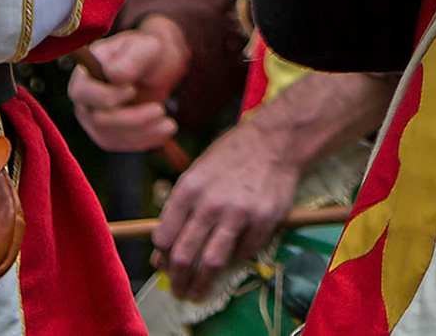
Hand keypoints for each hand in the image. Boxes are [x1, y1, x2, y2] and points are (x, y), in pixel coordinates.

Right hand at [67, 17, 191, 152]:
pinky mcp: (107, 132)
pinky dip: (144, 140)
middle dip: (133, 119)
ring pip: (110, 137)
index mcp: (85, 72)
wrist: (160, 65)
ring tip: (170, 124)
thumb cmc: (149, 51)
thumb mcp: (146, 47)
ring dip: (142, 133)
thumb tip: (113, 76)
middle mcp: (84, 98)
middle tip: (161, 109)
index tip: (133, 89)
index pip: (83, 93)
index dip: (108, 97)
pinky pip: (120, 144)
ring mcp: (93, 117)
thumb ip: (131, 59)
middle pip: (98, 120)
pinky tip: (164, 131)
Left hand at [150, 115, 301, 299]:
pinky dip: (237, 258)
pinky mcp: (263, 222)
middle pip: (184, 256)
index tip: (164, 267)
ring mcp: (238, 214)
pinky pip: (244, 253)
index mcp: (188, 189)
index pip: (164, 236)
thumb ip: (181, 207)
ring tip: (197, 292)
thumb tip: (165, 245)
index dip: (161, 257)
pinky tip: (233, 255)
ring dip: (201, 284)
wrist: (273, 142)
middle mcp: (209, 203)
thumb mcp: (197, 173)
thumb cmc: (230, 156)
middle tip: (178, 291)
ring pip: (211, 263)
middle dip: (177, 280)